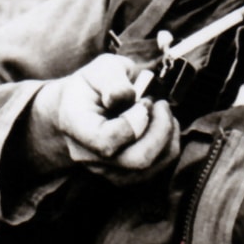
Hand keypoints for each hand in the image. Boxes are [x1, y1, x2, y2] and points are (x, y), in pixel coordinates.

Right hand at [28, 54, 178, 177]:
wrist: (80, 104)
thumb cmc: (93, 84)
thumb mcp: (102, 68)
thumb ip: (113, 80)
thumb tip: (125, 97)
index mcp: (76, 125)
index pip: (107, 141)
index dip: (134, 123)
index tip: (143, 101)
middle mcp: (88, 155)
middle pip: (136, 161)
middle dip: (160, 131)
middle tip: (160, 104)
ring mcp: (105, 170)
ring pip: (149, 169)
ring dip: (167, 138)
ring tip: (162, 113)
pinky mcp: (123, 176)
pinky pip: (155, 171)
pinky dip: (167, 147)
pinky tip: (162, 127)